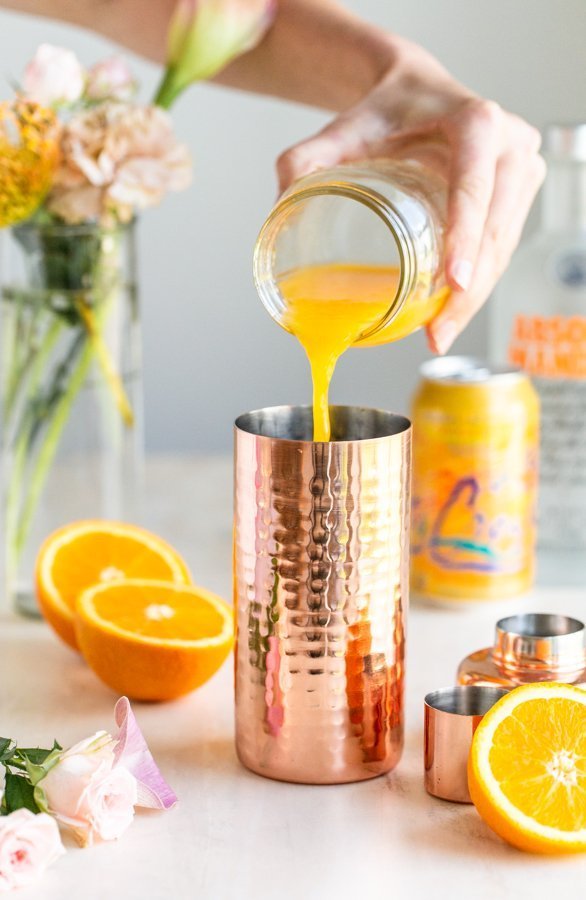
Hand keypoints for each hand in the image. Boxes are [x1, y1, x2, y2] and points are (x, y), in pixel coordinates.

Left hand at [276, 38, 545, 354]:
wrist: (417, 91)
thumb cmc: (384, 111)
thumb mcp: (342, 128)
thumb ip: (305, 157)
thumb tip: (279, 204)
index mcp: (475, 121)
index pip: (474, 185)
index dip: (466, 236)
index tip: (452, 283)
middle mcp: (509, 143)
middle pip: (494, 229)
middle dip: (469, 289)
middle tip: (437, 332)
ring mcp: (521, 169)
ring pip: (503, 245)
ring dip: (476, 297)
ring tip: (441, 332)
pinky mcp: (520, 192)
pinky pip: (503, 245)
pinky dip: (481, 283)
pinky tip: (455, 312)